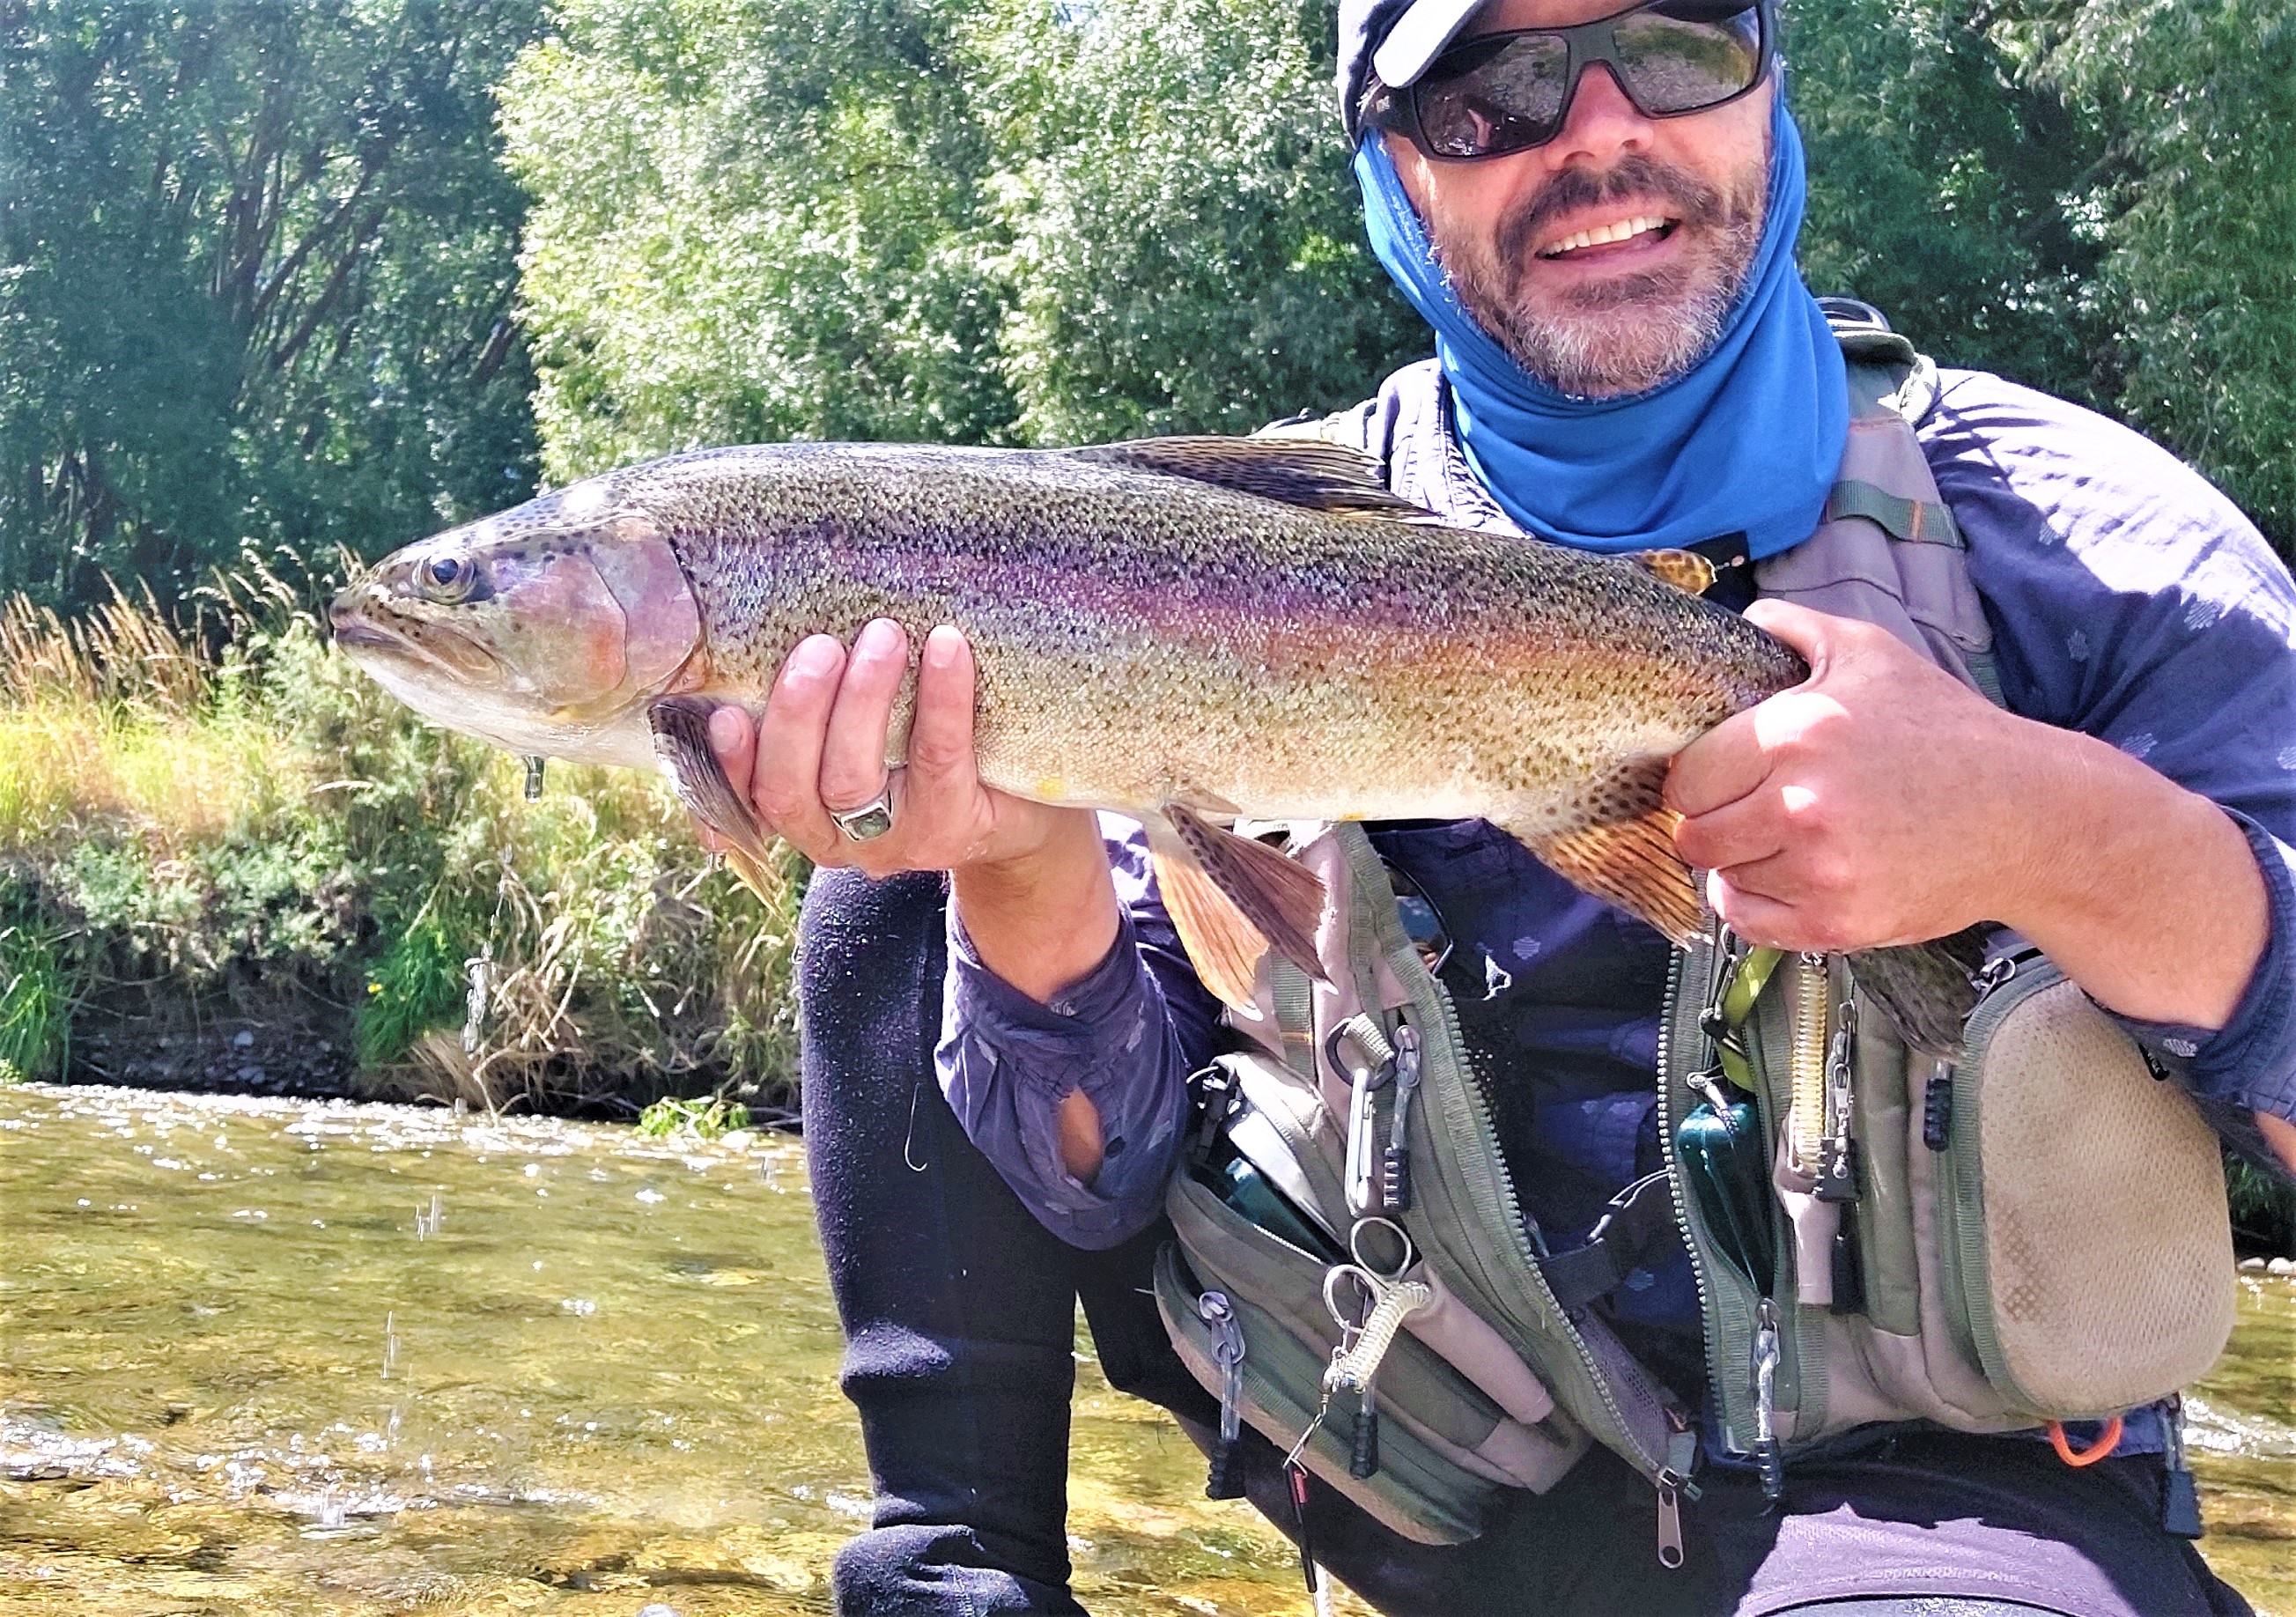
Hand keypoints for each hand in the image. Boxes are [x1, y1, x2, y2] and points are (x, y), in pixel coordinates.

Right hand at [700, 617, 1090, 879]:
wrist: (1016, 809)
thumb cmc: (918, 750)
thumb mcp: (858, 735)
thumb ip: (817, 702)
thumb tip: (767, 621)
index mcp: (800, 811)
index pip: (747, 794)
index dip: (731, 761)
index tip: (725, 713)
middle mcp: (837, 838)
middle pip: (792, 788)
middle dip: (797, 713)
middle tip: (820, 647)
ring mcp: (896, 841)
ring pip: (852, 780)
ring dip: (861, 700)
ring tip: (883, 635)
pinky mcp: (954, 828)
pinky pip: (938, 759)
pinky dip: (940, 699)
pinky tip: (947, 646)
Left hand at [1664, 600, 2048, 952]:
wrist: (2023, 812)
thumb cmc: (1944, 728)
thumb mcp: (1871, 654)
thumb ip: (1795, 628)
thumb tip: (1744, 617)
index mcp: (1795, 734)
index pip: (1688, 776)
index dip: (1699, 776)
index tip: (1721, 775)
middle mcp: (1800, 804)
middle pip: (1694, 833)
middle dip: (1713, 820)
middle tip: (1748, 808)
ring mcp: (1819, 870)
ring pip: (1722, 875)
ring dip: (1740, 860)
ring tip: (1783, 837)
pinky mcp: (1837, 921)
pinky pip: (1748, 920)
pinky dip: (1753, 902)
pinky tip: (1784, 875)